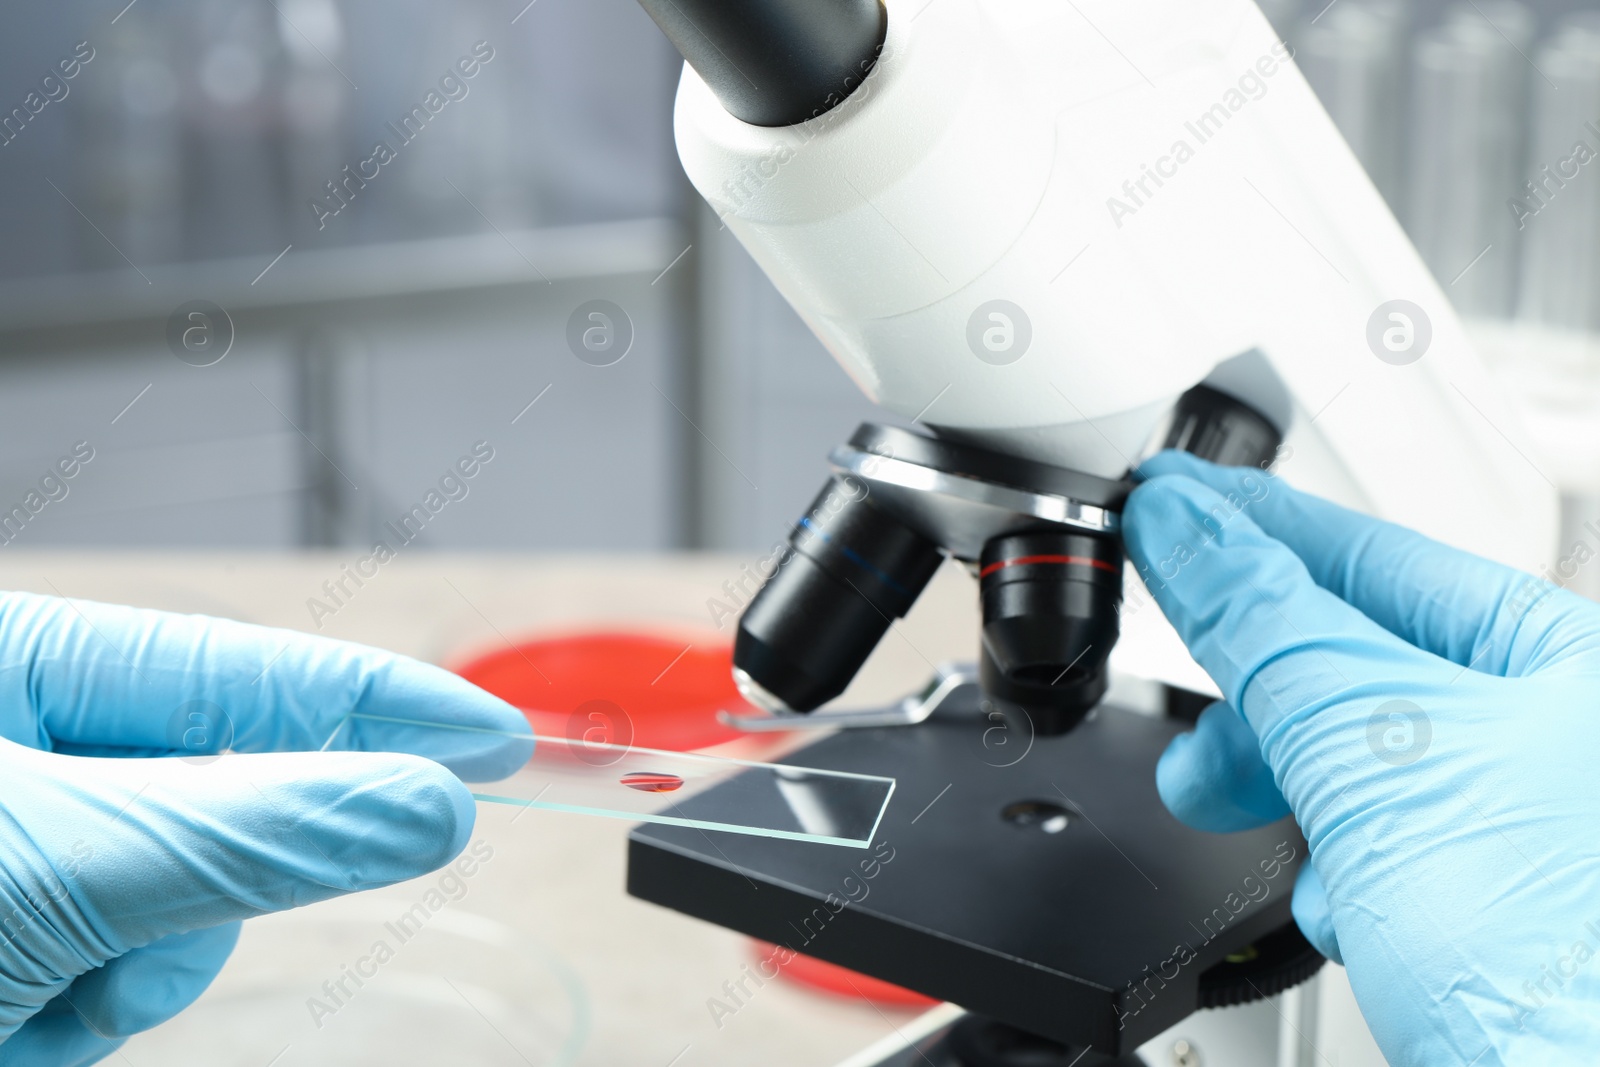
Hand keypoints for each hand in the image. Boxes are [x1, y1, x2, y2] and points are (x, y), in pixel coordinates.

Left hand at [0, 592, 528, 1065]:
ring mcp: (33, 842)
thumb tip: (430, 802)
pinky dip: (89, 1010)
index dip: (388, 703)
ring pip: (185, 900)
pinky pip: (130, 964)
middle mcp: (37, 740)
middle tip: (195, 914)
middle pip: (224, 798)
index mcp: (29, 660)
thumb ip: (255, 832)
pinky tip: (17, 1020)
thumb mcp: (66, 861)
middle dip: (208, 884)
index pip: (254, 670)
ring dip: (136, 970)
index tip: (497, 736)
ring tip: (41, 991)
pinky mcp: (28, 930)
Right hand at [1123, 450, 1599, 1066]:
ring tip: (1237, 815)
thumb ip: (1265, 626)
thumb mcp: (1373, 749)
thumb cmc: (1562, 953)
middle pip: (1351, 659)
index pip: (1366, 551)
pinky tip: (1338, 907)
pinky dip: (1333, 871)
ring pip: (1351, 760)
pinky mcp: (1482, 899)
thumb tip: (1188, 531)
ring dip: (1281, 792)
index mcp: (1555, 656)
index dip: (1248, 525)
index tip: (1164, 503)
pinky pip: (1373, 843)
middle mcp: (1548, 728)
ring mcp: (1516, 818)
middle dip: (1250, 691)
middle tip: (1176, 694)